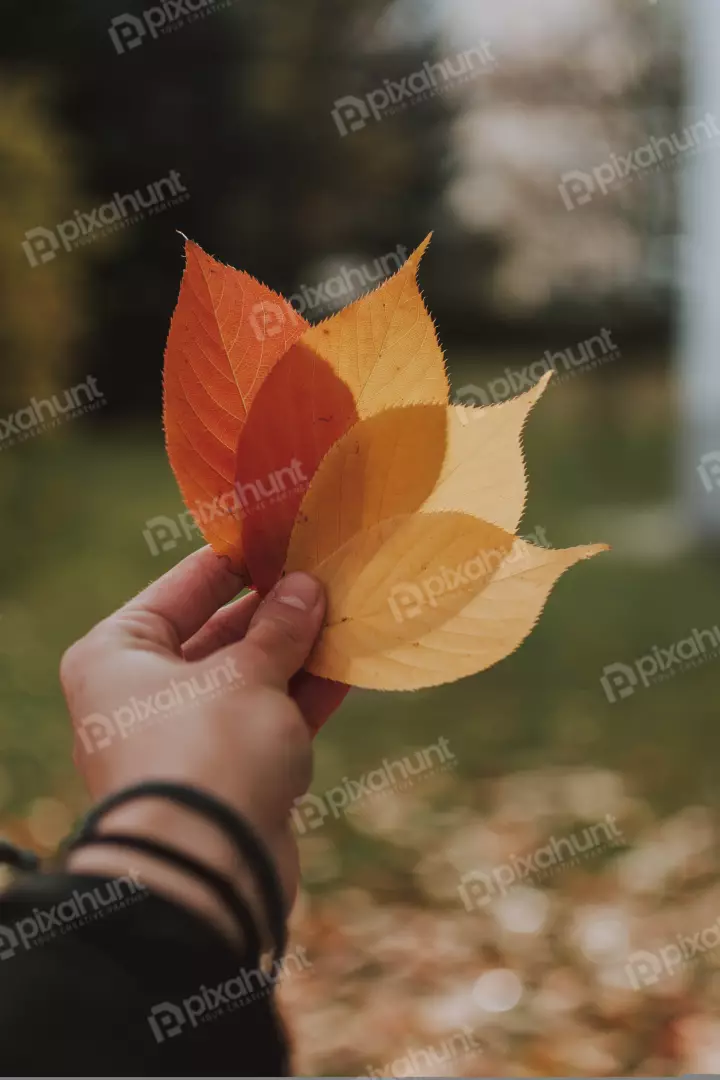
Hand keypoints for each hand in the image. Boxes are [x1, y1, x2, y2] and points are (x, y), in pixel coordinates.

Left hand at [60, 547, 343, 941]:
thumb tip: (305, 586)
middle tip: (328, 574)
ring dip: (298, 652)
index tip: (283, 535)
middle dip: (276, 610)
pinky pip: (267, 721)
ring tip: (348, 614)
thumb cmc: (208, 751)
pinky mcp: (225, 775)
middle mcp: (142, 693)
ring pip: (249, 680)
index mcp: (119, 655)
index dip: (236, 560)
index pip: (183, 588)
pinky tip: (349, 667)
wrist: (208, 873)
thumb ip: (280, 627)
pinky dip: (303, 698)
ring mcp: (185, 737)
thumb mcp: (247, 673)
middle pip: (218, 635)